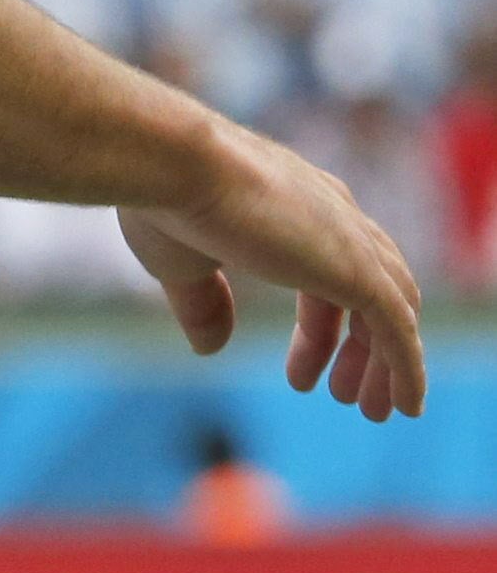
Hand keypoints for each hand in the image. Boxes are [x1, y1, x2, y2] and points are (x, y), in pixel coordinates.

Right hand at [119, 124, 425, 422]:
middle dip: (360, 346)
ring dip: (387, 364)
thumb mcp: (183, 262)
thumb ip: (206, 304)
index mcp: (295, 202)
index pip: (328, 271)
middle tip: (340, 394)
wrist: (175, 161)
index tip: (300, 375)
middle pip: (372, 289)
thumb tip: (212, 347)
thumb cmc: (165, 197)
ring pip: (396, 312)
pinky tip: (404, 406)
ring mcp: (351, 243)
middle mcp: (334, 216)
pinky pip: (400, 332)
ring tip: (370, 410)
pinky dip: (408, 370)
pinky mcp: (359, 272)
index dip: (318, 329)